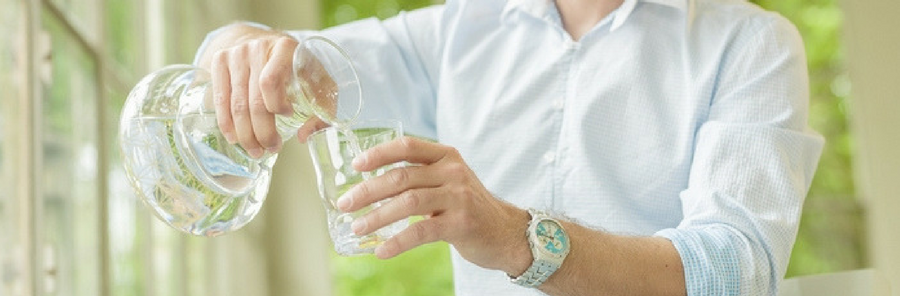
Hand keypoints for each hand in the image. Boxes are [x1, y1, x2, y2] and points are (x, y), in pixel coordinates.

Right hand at [209, 32, 329, 157]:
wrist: (267, 42)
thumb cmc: (298, 67)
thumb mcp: (320, 81)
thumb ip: (324, 108)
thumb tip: (304, 136)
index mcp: (285, 48)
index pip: (270, 82)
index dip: (277, 105)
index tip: (289, 115)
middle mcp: (257, 48)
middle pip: (253, 100)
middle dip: (262, 132)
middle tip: (271, 148)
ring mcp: (235, 54)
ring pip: (236, 104)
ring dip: (245, 134)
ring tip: (255, 150)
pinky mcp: (220, 61)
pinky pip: (220, 99)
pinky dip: (227, 123)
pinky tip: (235, 137)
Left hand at [335, 137, 532, 275]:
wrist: (507, 233)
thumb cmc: (469, 207)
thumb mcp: (450, 181)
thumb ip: (421, 176)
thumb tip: (372, 186)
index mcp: (447, 156)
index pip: (407, 146)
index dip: (379, 153)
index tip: (356, 165)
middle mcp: (453, 172)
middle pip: (401, 176)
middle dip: (367, 191)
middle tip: (345, 203)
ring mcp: (459, 197)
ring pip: (407, 202)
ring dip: (377, 216)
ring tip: (357, 227)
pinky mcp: (461, 224)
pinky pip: (420, 231)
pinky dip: (397, 242)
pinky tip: (382, 251)